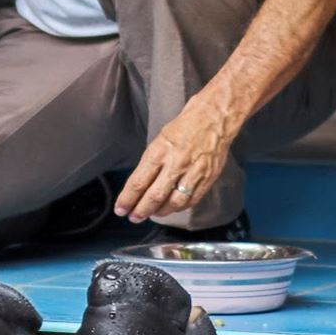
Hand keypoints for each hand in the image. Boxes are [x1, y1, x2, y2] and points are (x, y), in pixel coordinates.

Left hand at [116, 97, 236, 221]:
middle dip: (141, 211)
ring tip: (153, 213)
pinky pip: (191, 200)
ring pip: (174, 202)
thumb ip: (152, 163)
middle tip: (134, 217)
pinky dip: (179, 207)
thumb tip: (140, 185)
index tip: (121, 209)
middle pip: (154, 196)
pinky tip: (172, 207)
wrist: (215, 117)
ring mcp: (193, 172)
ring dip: (160, 212)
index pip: (139, 182)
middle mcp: (176, 163)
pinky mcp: (208, 178)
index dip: (127, 199)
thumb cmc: (186, 126)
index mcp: (160, 151)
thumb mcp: (160, 140)